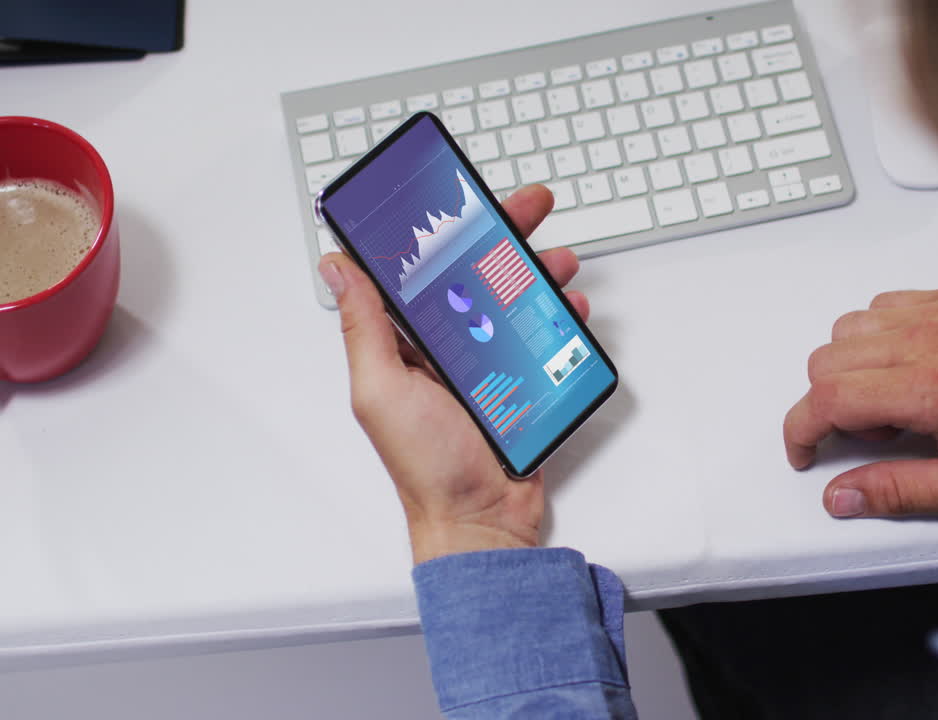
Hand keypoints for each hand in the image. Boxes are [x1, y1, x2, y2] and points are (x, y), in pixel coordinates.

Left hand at [318, 185, 587, 563]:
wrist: (481, 521)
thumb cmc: (426, 467)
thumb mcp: (381, 391)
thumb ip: (363, 327)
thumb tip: (338, 266)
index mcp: (404, 342)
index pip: (419, 268)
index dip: (440, 227)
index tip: (457, 195)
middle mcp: (444, 345)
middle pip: (475, 272)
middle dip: (504, 234)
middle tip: (530, 207)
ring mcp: (485, 361)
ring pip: (514, 298)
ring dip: (539, 272)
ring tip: (559, 264)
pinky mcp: (520, 379)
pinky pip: (541, 336)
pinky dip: (559, 318)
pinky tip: (570, 311)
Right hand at [784, 289, 937, 518]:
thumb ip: (900, 492)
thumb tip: (842, 496)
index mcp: (931, 390)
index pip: (827, 398)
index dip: (800, 430)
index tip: (805, 451)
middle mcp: (926, 342)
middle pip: (826, 362)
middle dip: (827, 406)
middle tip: (873, 436)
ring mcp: (935, 313)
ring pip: (845, 330)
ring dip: (849, 369)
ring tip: (893, 401)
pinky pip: (879, 307)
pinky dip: (875, 337)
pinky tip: (906, 366)